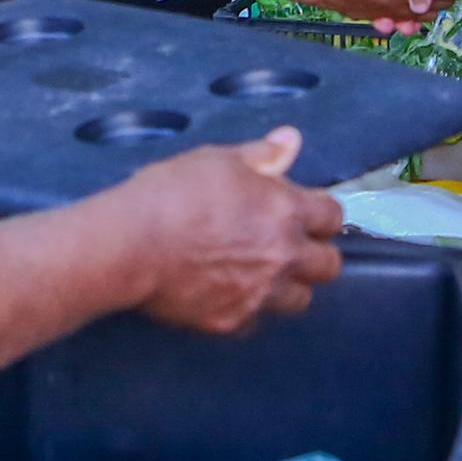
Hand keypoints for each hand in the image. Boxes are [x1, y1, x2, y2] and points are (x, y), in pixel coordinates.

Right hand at [116, 124, 344, 328]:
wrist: (129, 245)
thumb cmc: (170, 195)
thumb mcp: (217, 160)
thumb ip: (262, 155)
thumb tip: (290, 140)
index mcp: (285, 211)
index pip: (333, 217)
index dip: (322, 214)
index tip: (309, 214)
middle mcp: (282, 256)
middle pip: (329, 266)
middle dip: (316, 254)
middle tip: (291, 245)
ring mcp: (259, 293)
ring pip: (300, 299)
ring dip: (289, 286)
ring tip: (263, 272)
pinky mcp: (232, 321)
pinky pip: (257, 320)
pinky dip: (249, 307)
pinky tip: (229, 291)